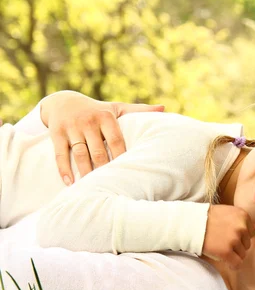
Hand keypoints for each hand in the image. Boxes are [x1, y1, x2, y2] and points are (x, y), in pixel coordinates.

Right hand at [42, 91, 164, 184]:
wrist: (63, 101)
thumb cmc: (97, 110)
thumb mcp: (117, 108)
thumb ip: (139, 110)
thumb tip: (164, 108)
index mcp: (106, 117)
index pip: (116, 140)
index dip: (122, 157)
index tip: (129, 173)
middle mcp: (89, 121)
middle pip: (98, 150)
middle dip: (104, 168)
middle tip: (112, 186)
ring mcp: (72, 127)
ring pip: (80, 154)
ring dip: (85, 172)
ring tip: (91, 188)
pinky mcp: (56, 133)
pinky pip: (60, 154)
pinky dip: (64, 170)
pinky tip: (70, 183)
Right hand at [202, 205, 254, 269]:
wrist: (190, 223)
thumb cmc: (207, 218)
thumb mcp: (228, 212)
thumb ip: (240, 220)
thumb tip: (253, 231)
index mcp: (243, 216)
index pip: (251, 232)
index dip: (241, 236)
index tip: (231, 236)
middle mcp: (241, 227)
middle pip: (247, 244)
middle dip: (237, 245)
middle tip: (223, 242)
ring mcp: (234, 240)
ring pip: (242, 254)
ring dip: (233, 254)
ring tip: (221, 248)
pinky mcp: (226, 252)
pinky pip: (237, 264)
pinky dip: (233, 265)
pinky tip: (226, 262)